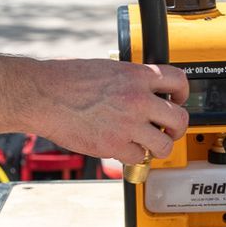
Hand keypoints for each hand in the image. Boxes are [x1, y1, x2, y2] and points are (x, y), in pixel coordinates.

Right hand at [35, 60, 189, 168]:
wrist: (43, 95)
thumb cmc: (66, 79)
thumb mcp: (107, 68)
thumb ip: (130, 80)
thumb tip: (143, 91)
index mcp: (137, 75)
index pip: (179, 81)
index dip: (182, 94)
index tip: (177, 101)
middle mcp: (137, 99)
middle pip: (179, 118)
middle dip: (176, 127)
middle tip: (168, 130)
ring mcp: (127, 124)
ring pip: (164, 144)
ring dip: (159, 147)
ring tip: (149, 145)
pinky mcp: (114, 145)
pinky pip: (139, 157)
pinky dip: (134, 157)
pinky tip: (125, 149)